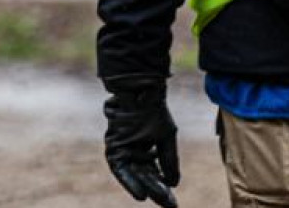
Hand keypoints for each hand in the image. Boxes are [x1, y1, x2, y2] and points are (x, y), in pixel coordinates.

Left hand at [103, 76, 179, 207]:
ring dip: (144, 190)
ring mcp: (124, 149)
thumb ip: (168, 160)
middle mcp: (134, 152)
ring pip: (134, 175)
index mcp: (148, 149)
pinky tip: (141, 195)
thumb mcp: (166, 137)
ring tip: (155, 204)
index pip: (156, 174)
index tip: (174, 204)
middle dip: (157, 192)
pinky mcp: (114, 147)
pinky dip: (130, 183)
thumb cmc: (154, 111)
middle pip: (146, 177)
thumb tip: (173, 184)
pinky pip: (120, 170)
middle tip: (169, 206)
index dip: (164, 189)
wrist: (140, 91)